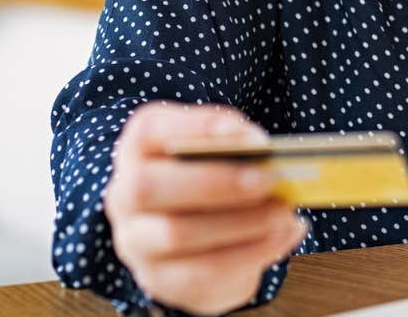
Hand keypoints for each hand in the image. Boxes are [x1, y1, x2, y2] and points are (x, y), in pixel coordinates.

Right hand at [105, 102, 307, 315]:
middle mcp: (124, 194)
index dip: (198, 128)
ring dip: (240, 221)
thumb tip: (264, 152)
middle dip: (215, 182)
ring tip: (283, 211)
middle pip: (149, 187)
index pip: (149, 130)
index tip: (252, 136)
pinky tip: (282, 235)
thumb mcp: (219, 155)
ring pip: (176, 233)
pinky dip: (249, 253)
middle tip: (269, 179)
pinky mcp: (159, 279)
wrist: (197, 245)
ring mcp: (135, 241)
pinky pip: (200, 272)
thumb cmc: (212, 182)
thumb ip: (237, 148)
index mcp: (138, 148)